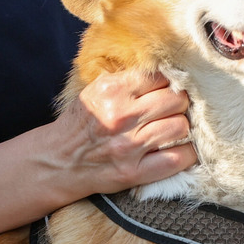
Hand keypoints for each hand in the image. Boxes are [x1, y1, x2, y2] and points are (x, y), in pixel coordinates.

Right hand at [51, 69, 197, 194]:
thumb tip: (167, 72)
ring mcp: (129, 145)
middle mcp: (121, 116)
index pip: (161, 76)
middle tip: (174, 109)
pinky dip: (186, 153)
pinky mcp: (134, 172)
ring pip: (181, 127)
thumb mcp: (96, 91)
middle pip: (177, 100)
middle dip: (180, 103)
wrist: (57, 161)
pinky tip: (181, 149)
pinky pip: (178, 159)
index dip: (171, 82)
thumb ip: (127, 80)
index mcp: (112, 90)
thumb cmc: (80, 124)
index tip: (171, 88)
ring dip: (182, 127)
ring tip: (174, 129)